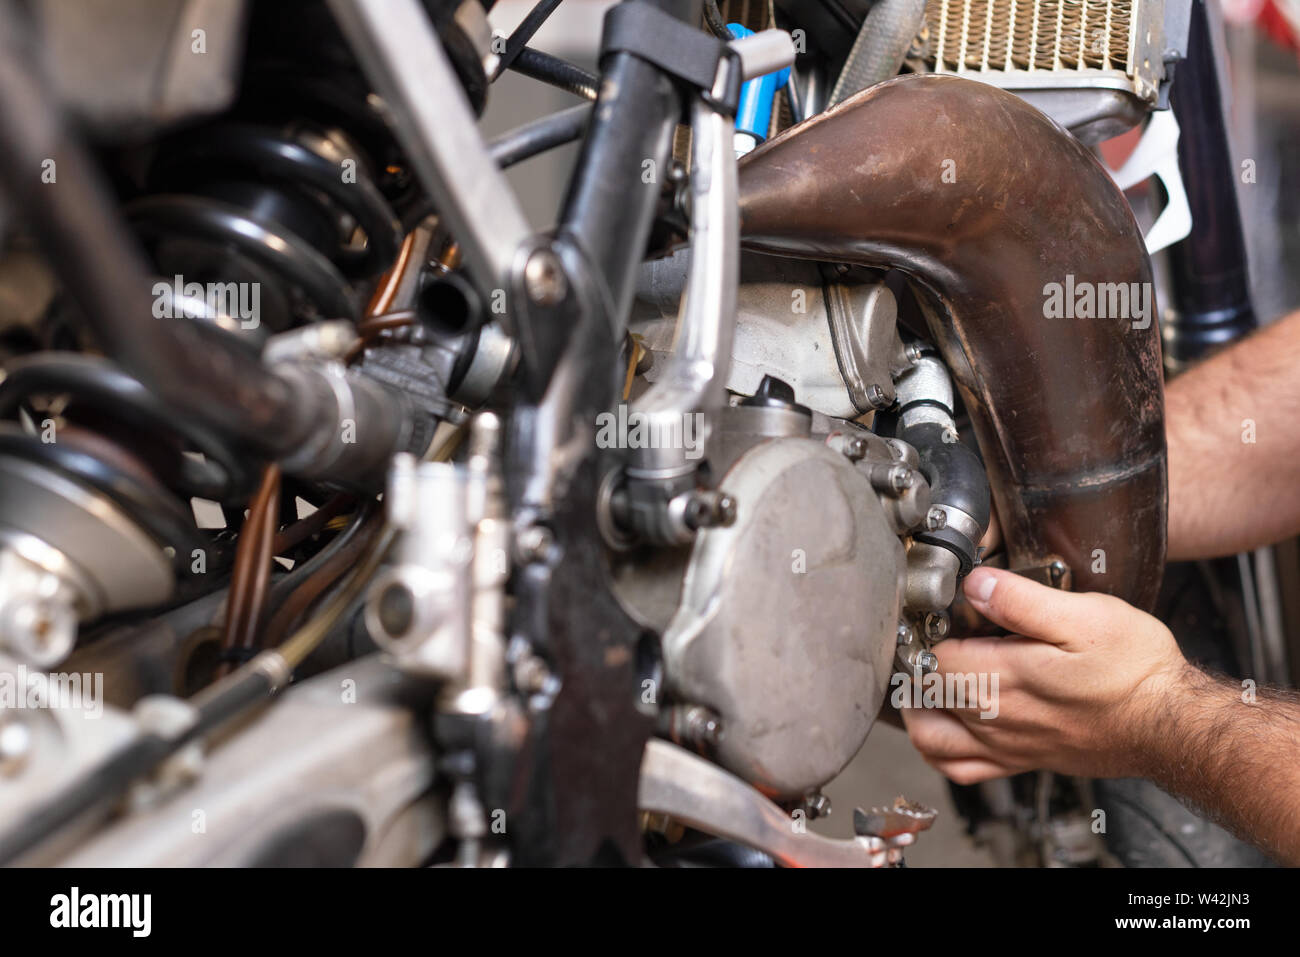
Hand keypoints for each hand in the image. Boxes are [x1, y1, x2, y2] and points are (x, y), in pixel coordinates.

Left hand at [901, 566, 1189, 783]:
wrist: (1172, 725)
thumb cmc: (1135, 671)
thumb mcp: (1084, 616)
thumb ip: (1021, 600)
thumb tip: (976, 583)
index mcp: (1003, 677)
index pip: (930, 656)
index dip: (922, 631)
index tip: (928, 613)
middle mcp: (995, 717)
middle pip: (923, 693)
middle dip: (914, 663)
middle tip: (924, 638)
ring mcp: (1005, 744)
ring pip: (929, 737)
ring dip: (915, 708)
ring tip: (923, 677)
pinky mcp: (1019, 760)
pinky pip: (959, 768)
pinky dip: (937, 749)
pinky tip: (943, 724)